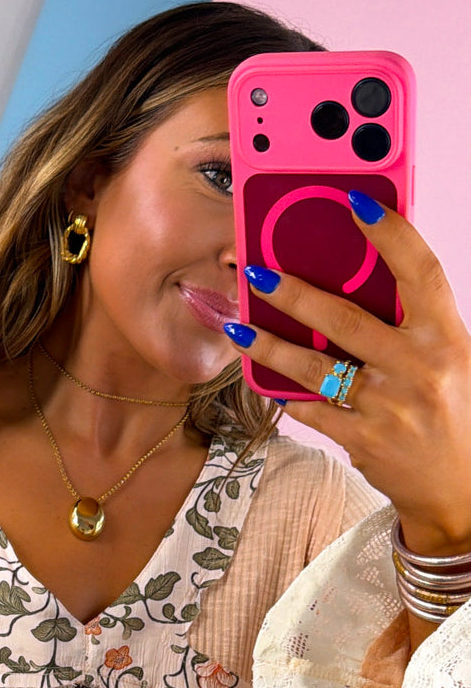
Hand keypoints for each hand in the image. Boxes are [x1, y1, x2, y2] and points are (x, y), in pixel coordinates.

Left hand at [231, 195, 470, 556]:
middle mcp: (419, 368)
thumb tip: (358, 277)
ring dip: (271, 344)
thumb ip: (412, 322)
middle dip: (295, 292)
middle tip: (258, 270)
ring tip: (240, 325)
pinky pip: (313, 409)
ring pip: (316, 366)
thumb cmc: (451, 410)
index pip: (420, 271)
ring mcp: (389, 406)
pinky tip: (268, 378)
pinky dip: (290, 393)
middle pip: (346, 318)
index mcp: (447, 337)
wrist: (461, 488)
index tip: (356, 199)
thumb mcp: (448, 357)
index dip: (390, 232)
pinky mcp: (364, 440)